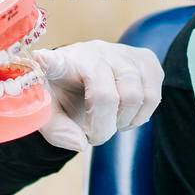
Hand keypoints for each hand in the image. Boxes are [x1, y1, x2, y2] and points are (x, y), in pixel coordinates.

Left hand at [30, 40, 162, 151]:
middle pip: (108, 96)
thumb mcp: (51, 116)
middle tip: (94, 133)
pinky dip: (141, 115)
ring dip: (124, 121)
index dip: (49, 62)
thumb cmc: (65, 96)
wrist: (86, 80)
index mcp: (62, 63)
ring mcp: (122, 52)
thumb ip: (58, 131)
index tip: (41, 59)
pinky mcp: (146, 59)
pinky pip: (153, 96)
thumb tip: (81, 143)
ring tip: (110, 120)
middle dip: (103, 127)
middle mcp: (93, 51)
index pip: (55, 61)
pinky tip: (125, 112)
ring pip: (137, 97)